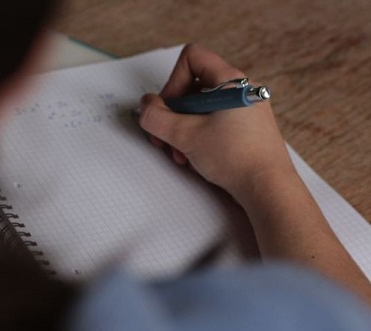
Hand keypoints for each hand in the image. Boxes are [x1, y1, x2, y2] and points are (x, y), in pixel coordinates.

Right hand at [139, 44, 294, 200]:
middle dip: (173, 113)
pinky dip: (198, 136)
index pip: (192, 58)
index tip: (170, 108)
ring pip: (201, 108)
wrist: (268, 189)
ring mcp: (244, 110)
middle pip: (193, 86)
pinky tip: (195, 158)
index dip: (172, 81)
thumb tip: (145, 107)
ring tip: (181, 154)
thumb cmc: (238, 159)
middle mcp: (240, 90)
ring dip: (183, 130)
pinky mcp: (245, 128)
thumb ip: (156, 118)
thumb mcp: (186, 136)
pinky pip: (213, 122)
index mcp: (231, 81)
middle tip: (166, 136)